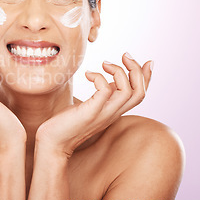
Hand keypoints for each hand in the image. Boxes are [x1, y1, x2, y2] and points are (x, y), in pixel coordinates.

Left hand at [36, 52, 153, 156]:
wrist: (52, 143)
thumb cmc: (66, 122)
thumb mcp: (90, 106)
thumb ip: (104, 96)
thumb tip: (111, 81)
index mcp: (114, 111)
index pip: (140, 95)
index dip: (147, 77)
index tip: (146, 61)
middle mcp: (113, 114)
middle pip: (140, 93)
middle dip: (137, 70)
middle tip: (125, 55)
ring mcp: (103, 114)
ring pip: (128, 92)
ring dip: (120, 72)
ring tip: (104, 63)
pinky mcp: (90, 113)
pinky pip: (104, 91)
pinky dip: (99, 78)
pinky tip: (87, 74)